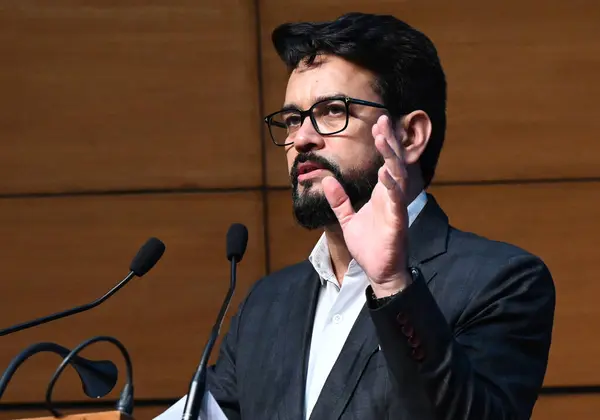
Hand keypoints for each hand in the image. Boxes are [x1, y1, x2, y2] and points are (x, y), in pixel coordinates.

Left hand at [322, 114, 411, 296]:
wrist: (378, 272)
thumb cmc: (368, 246)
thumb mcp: (348, 219)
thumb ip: (339, 200)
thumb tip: (327, 181)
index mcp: (382, 195)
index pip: (385, 162)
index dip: (383, 143)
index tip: (377, 123)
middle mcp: (391, 197)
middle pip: (394, 163)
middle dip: (389, 141)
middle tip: (383, 119)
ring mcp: (396, 208)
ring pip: (397, 177)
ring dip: (391, 157)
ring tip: (383, 138)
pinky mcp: (397, 223)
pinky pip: (396, 201)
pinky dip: (391, 186)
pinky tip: (386, 173)